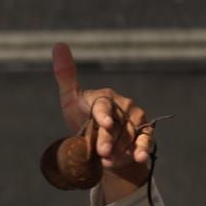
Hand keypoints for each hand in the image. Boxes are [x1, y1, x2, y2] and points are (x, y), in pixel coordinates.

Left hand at [52, 43, 153, 196]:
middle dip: (108, 139)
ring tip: (107, 161)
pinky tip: (139, 157)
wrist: (100, 143)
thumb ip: (66, 75)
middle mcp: (123, 105)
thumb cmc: (83, 117)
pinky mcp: (145, 133)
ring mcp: (136, 119)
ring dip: (120, 149)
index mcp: (104, 97)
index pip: (103, 105)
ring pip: (129, 135)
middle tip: (102, 152)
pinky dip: (143, 149)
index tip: (103, 123)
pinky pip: (146, 140)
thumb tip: (59, 43)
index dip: (103, 114)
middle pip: (116, 124)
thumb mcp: (71, 99)